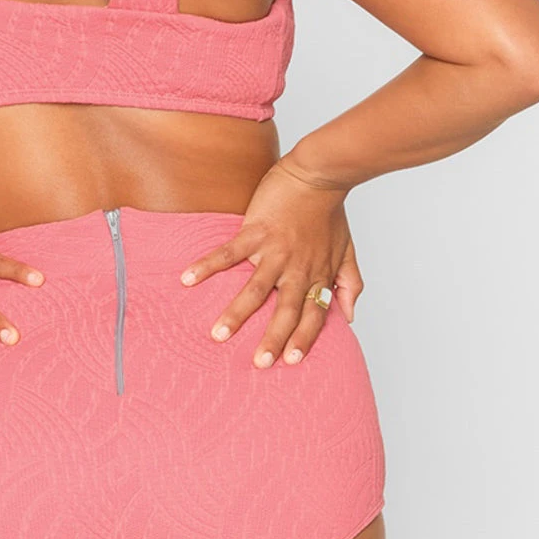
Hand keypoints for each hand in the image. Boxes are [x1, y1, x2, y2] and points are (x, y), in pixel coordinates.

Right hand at [178, 160, 364, 367]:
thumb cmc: (330, 213)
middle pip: (285, 310)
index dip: (303, 338)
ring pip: (255, 289)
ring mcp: (275, 250)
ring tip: (218, 334)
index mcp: (317, 275)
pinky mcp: (256, 231)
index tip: (291, 362)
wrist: (318, 175)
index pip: (313, 314)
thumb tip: (349, 317)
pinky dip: (208, 266)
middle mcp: (297, 268)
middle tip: (259, 363)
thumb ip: (350, 284)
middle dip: (272, 339)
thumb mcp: (348, 251)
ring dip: (237, 313)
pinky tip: (188, 278)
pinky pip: (229, 253)